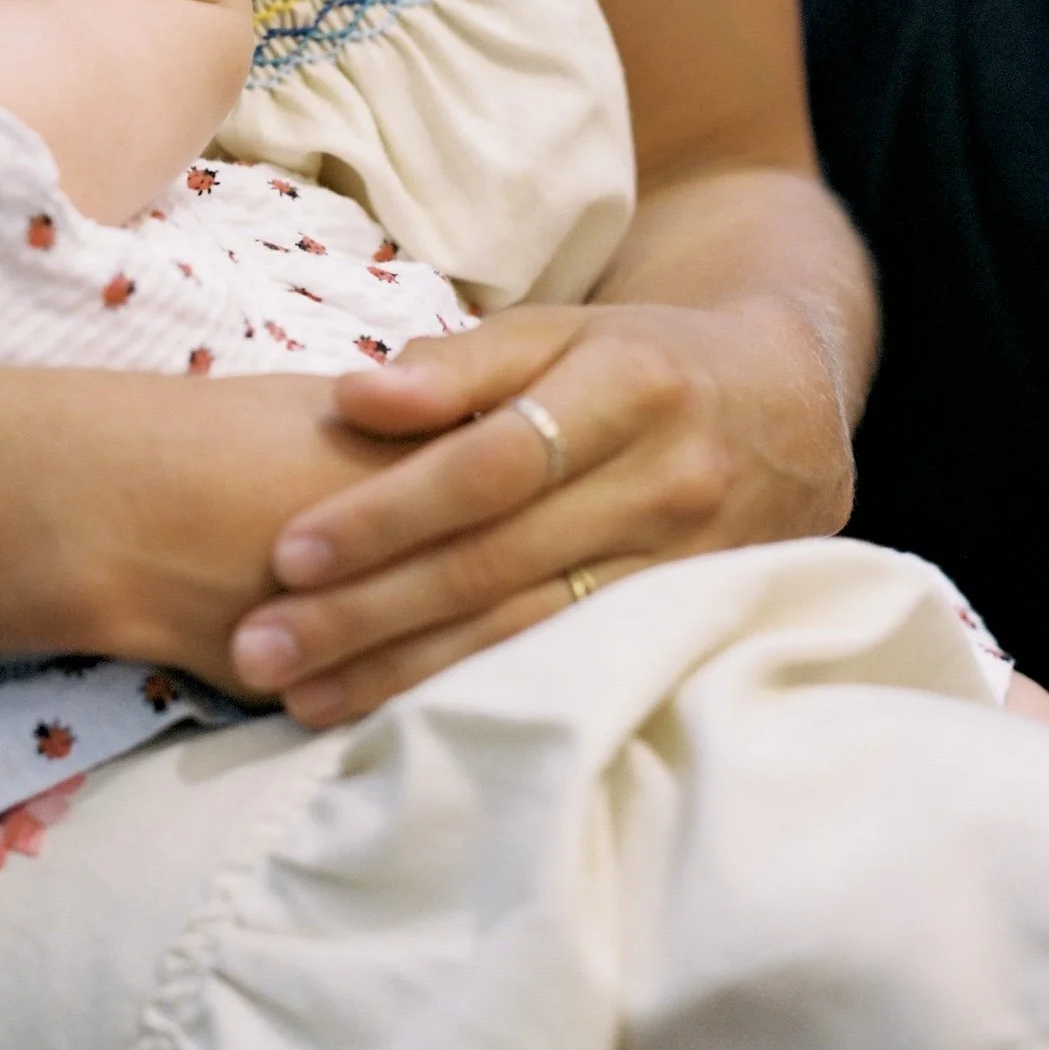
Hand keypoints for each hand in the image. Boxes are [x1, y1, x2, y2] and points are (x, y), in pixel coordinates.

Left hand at [224, 294, 856, 724]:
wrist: (788, 409)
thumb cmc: (637, 359)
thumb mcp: (563, 330)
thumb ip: (459, 361)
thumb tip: (353, 395)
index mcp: (628, 387)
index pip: (490, 463)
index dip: (388, 512)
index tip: (290, 553)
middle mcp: (665, 481)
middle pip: (498, 562)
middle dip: (369, 613)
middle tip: (260, 649)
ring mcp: (687, 566)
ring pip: (531, 634)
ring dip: (409, 674)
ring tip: (304, 698)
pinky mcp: (690, 624)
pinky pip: (571, 668)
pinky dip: (480, 695)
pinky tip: (401, 719)